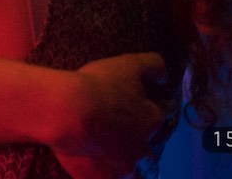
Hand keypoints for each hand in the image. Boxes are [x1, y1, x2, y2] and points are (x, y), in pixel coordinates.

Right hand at [52, 52, 168, 178]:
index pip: (162, 115)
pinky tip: (97, 170)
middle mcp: (142, 149)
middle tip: (124, 140)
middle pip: (149, 153)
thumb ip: (153, 66)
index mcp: (151, 120)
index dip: (152, 110)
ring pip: (135, 174)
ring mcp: (123, 168)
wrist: (66, 112)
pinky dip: (105, 176)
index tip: (141, 109)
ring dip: (129, 168)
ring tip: (115, 162)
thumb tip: (165, 76)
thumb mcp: (128, 64)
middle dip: (141, 148)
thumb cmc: (98, 86)